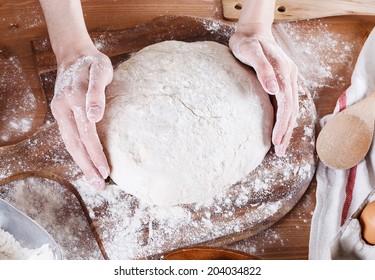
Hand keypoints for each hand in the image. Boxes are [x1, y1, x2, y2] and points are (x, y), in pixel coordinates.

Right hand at [51, 48, 112, 189]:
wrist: (74, 54)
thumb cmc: (93, 62)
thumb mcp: (100, 70)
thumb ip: (97, 93)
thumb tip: (94, 116)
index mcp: (74, 99)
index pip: (86, 133)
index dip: (96, 154)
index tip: (106, 171)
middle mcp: (63, 108)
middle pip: (75, 143)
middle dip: (88, 167)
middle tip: (99, 186)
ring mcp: (60, 111)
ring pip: (70, 143)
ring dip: (82, 164)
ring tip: (93, 181)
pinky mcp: (61, 114)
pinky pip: (69, 137)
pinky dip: (77, 153)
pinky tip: (86, 164)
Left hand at [229, 29, 298, 155]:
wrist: (252, 31)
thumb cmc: (247, 41)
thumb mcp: (251, 52)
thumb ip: (263, 69)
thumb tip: (274, 90)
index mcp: (284, 71)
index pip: (287, 103)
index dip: (282, 124)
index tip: (276, 140)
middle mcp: (289, 77)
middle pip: (292, 110)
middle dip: (286, 131)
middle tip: (280, 151)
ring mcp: (287, 79)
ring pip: (291, 109)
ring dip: (287, 128)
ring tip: (281, 147)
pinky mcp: (281, 82)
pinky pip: (286, 104)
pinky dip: (284, 119)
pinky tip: (279, 129)